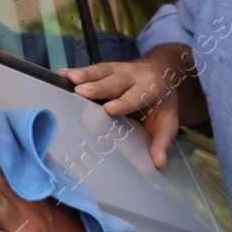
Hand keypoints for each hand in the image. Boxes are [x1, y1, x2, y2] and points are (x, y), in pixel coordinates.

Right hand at [58, 44, 200, 168]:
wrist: (162, 71)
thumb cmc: (162, 100)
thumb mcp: (169, 120)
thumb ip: (163, 141)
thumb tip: (157, 162)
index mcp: (152, 87)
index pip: (136, 96)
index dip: (123, 102)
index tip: (110, 109)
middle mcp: (134, 76)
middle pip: (115, 82)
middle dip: (98, 87)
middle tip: (82, 91)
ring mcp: (119, 69)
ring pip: (101, 71)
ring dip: (84, 75)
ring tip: (69, 79)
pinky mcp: (107, 69)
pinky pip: (91, 70)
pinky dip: (75, 72)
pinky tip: (62, 75)